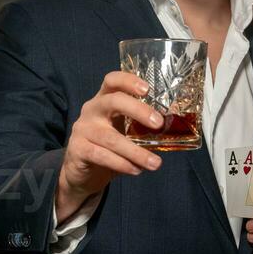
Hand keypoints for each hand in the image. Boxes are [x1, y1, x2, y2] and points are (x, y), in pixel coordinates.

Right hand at [56, 71, 163, 222]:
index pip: (112, 80)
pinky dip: (122, 164)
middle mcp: (91, 110)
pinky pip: (102, 156)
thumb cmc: (109, 147)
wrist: (81, 172)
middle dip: (138, 110)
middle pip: (113, 101)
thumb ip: (141, 127)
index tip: (147, 89)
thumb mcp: (124, 132)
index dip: (128, 81)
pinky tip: (136, 170)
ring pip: (111, 138)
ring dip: (136, 152)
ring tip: (155, 163)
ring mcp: (82, 129)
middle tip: (159, 124)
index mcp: (104, 100)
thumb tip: (174, 127)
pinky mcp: (78, 150)